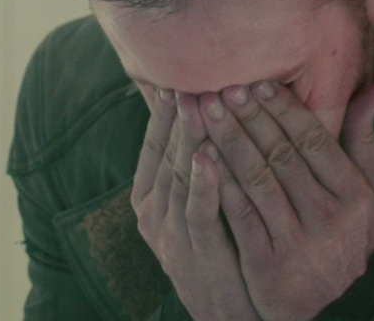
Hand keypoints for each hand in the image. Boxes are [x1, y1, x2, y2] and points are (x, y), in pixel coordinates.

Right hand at [131, 87, 260, 320]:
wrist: (225, 312)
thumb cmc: (216, 244)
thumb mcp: (196, 200)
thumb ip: (192, 159)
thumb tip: (198, 108)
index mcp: (149, 196)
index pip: (155, 143)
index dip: (164, 110)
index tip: (176, 76)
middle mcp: (153, 212)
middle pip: (166, 153)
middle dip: (180, 114)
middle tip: (192, 77)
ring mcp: (171, 233)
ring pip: (178, 176)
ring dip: (189, 138)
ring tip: (199, 103)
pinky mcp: (195, 252)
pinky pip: (198, 211)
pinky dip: (202, 183)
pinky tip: (209, 155)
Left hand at [198, 81, 373, 320]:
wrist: (322, 300)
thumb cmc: (347, 233)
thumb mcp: (371, 194)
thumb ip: (365, 143)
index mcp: (358, 196)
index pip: (316, 141)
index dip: (286, 110)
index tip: (259, 83)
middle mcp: (332, 219)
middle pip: (283, 156)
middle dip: (251, 118)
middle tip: (225, 89)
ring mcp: (300, 245)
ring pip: (258, 181)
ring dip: (230, 142)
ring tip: (208, 113)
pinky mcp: (269, 267)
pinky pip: (240, 216)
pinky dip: (221, 183)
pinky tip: (202, 157)